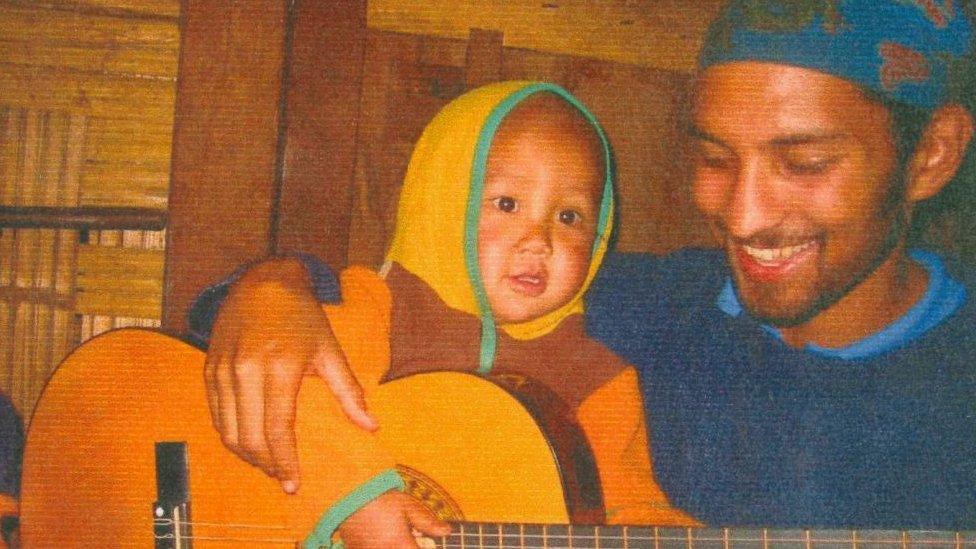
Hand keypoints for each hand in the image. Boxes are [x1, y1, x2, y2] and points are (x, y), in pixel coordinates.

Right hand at [203, 257, 377, 492]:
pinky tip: (249, 441)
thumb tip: (371, 426)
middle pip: (250, 438)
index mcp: (279, 368)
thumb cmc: (301, 317)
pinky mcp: (209, 370)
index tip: (293, 485)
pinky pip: (216, 415)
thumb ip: (348, 392)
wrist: (262, 282)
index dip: (284, 462)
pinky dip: (231, 435)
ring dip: (247, 455)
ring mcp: (223, 371)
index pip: (277, 430)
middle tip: (282, 476)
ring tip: (267, 463)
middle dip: (266, 465)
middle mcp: (246, 372)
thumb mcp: (330, 350)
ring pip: (228, 432)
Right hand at [337, 491, 451, 548]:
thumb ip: (427, 522)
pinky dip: (377, 546)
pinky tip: (378, 538)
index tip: (423, 544)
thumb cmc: (382, 498)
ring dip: (393, 545)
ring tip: (391, 535)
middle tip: (405, 538)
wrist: (352, 493)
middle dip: (408, 546)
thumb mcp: (408, 506)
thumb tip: (447, 531)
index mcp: (400, 543)